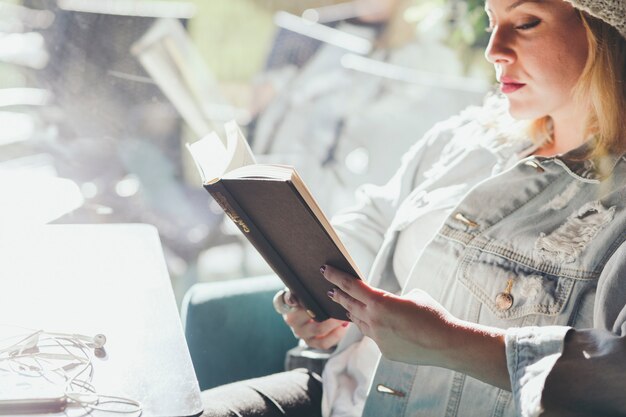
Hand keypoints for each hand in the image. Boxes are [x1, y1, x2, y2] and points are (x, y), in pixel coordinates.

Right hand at [281, 290, 349, 349]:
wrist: (312, 311)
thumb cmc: (312, 297)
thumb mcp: (306, 289)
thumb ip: (307, 284)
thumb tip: (321, 271)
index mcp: (288, 304)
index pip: (285, 300)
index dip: (289, 299)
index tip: (294, 297)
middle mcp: (292, 320)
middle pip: (307, 315)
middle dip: (325, 311)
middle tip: (339, 304)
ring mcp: (301, 333)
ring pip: (318, 330)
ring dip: (333, 324)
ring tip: (344, 317)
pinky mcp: (311, 342)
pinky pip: (323, 343)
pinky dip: (336, 335)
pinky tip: (344, 326)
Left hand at [321, 265, 456, 365]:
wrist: (446, 343)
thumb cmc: (433, 315)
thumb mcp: (413, 296)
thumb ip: (394, 299)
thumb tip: (388, 305)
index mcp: (380, 302)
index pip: (352, 286)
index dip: (337, 277)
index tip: (325, 271)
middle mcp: (374, 321)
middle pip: (350, 305)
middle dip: (339, 296)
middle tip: (330, 290)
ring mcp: (378, 339)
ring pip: (360, 323)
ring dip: (354, 313)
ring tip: (347, 306)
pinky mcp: (385, 351)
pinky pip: (375, 337)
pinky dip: (374, 329)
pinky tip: (377, 325)